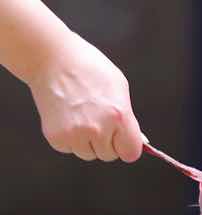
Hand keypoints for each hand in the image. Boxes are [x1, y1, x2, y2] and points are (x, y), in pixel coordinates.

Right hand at [27, 32, 142, 160]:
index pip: (130, 153)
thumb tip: (137, 141)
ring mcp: (75, 134)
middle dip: (105, 141)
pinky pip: (69, 148)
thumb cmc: (86, 67)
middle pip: (108, 155)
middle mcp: (97, 129)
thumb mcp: (119, 88)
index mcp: (118, 116)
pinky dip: (68, 138)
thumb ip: (128, 118)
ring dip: (86, 141)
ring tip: (80, 115)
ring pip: (88, 154)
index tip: (120, 138)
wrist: (49, 56)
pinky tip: (67, 117)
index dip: (125, 145)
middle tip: (95, 118)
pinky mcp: (56, 137)